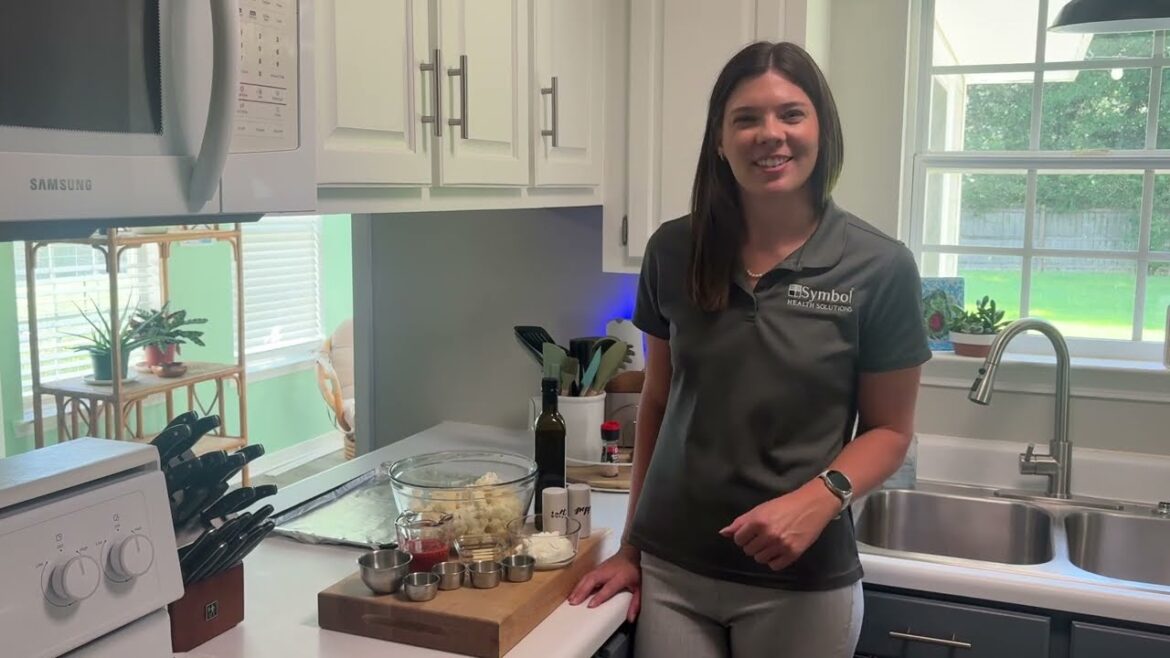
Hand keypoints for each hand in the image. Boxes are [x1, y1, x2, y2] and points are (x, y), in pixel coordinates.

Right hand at [567, 545, 641, 621]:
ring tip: (571, 599)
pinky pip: (586, 576)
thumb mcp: (639, 587)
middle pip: (593, 580)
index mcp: (621, 576)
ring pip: (587, 577)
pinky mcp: (597, 568)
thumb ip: (636, 603)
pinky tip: (574, 591)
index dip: (599, 596)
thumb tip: (631, 618)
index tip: (590, 605)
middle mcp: (608, 571)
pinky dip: (579, 584)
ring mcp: (601, 568)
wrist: (631, 553)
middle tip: (574, 602)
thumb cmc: (634, 570)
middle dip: (582, 591)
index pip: (608, 587)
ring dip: (578, 588)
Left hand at [719, 481, 839, 570]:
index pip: (739, 539)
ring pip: (760, 559)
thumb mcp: (760, 509)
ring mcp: (781, 545)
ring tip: (772, 542)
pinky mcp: (793, 553)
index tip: (752, 532)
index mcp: (758, 521)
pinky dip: (775, 560)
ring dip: (763, 553)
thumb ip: (741, 522)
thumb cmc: (784, 505)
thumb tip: (723, 533)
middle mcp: (768, 534)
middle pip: (748, 550)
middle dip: (753, 544)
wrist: (811, 505)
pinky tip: (779, 550)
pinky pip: (774, 566)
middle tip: (764, 536)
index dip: (744, 536)